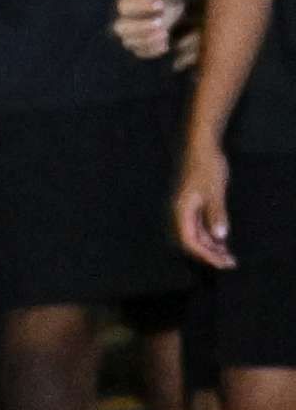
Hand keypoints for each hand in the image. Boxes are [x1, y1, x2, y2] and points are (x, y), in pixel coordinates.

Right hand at [115, 0, 189, 63]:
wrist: (175, 0)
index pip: (125, 6)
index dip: (140, 7)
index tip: (160, 4)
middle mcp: (124, 18)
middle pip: (121, 27)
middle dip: (140, 27)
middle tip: (159, 22)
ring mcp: (131, 33)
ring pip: (129, 42)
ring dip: (147, 40)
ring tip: (165, 33)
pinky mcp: (140, 44)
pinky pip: (140, 52)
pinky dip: (151, 51)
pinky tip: (166, 44)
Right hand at [178, 141, 234, 269]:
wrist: (201, 147)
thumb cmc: (207, 167)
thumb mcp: (215, 191)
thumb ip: (216, 214)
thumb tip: (220, 236)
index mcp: (182, 211)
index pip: (190, 241)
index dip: (206, 254)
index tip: (222, 262)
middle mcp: (180, 213)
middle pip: (192, 241)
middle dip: (210, 253)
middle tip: (229, 262)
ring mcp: (185, 209)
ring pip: (195, 234)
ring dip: (210, 245)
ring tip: (227, 253)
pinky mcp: (192, 204)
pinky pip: (198, 226)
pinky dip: (210, 235)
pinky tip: (221, 239)